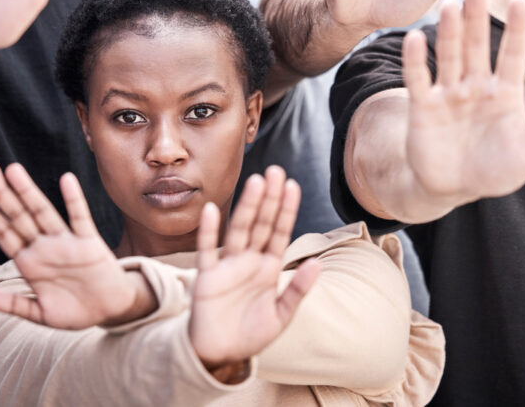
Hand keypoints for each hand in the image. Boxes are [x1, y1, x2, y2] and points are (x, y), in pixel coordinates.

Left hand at [0, 162, 152, 329]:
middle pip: (19, 216)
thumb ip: (13, 304)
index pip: (4, 234)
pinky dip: (73, 199)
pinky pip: (80, 217)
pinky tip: (66, 180)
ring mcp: (66, 242)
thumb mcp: (40, 313)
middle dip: (3, 194)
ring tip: (13, 170)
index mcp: (29, 263)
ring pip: (43, 211)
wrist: (110, 311)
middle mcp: (45, 247)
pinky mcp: (89, 242)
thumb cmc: (74, 312)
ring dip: (28, 191)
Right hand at [188, 166, 320, 368]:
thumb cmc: (251, 333)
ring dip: (247, 207)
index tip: (293, 185)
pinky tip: (211, 211)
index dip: (286, 209)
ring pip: (239, 230)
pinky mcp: (207, 278)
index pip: (280, 232)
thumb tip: (317, 264)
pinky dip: (209, 232)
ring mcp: (227, 266)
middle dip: (269, 199)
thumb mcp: (281, 315)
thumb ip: (297, 290)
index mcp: (268, 267)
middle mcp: (248, 261)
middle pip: (261, 223)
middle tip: (276, 170)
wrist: (221, 354)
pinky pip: (207, 251)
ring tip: (256, 182)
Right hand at [400, 0, 524, 213]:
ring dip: (450, 32)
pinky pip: (418, 79)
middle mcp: (476, 86)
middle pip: (477, 45)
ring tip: (450, 5)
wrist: (453, 189)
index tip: (520, 0)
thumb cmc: (496, 171)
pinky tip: (416, 38)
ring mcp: (449, 94)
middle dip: (476, 17)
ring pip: (450, 56)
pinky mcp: (422, 106)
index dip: (517, 29)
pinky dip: (416, 60)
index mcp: (506, 92)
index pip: (513, 54)